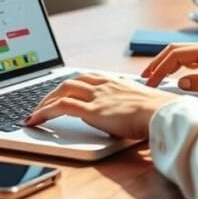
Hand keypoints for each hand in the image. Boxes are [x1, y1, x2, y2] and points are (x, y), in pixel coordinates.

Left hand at [25, 73, 178, 139]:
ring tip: (35, 113)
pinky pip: (61, 107)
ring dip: (45, 101)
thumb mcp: (142, 105)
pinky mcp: (92, 110)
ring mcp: (96, 96)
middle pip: (71, 81)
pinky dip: (45, 112)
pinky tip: (35, 121)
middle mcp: (103, 85)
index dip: (73, 84)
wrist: (163, 113)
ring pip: (62, 90)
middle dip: (53, 92)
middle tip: (43, 103)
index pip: (87, 77)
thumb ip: (130, 105)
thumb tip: (128, 114)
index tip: (65, 91)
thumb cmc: (159, 113)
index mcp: (116, 82)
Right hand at [141, 40, 197, 97]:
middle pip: (173, 50)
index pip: (176, 56)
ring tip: (153, 77)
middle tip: (144, 78)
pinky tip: (174, 76)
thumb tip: (180, 82)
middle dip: (157, 63)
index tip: (150, 82)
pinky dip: (176, 65)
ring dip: (165, 64)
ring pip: (179, 53)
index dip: (160, 68)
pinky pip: (188, 59)